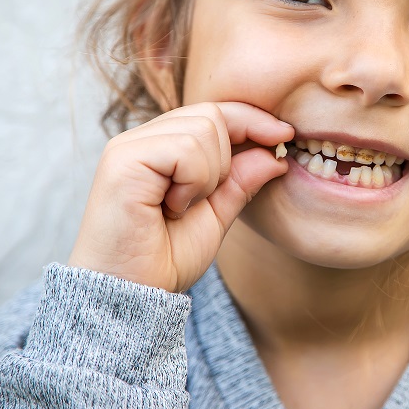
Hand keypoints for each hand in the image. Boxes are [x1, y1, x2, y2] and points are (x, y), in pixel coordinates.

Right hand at [68, 102, 292, 291]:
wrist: (131, 297)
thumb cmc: (164, 260)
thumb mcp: (216, 216)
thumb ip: (241, 182)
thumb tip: (276, 154)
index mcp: (161, 146)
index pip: (215, 112)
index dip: (253, 120)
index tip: (285, 136)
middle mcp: (141, 138)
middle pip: (213, 114)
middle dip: (226, 160)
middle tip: (200, 200)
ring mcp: (128, 146)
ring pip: (203, 128)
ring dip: (208, 176)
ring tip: (181, 207)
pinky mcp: (122, 159)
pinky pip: (185, 149)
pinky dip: (192, 182)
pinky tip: (171, 208)